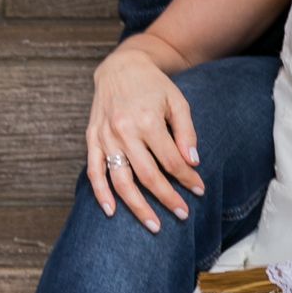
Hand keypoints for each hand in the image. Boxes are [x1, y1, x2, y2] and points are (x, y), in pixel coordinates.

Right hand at [86, 46, 205, 232]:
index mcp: (147, 120)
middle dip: (167, 198)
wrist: (121, 67)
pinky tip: (112, 211)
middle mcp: (124, 131)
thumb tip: (193, 164)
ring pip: (121, 180)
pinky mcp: (92, 139)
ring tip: (154, 226)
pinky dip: (101, 192)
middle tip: (183, 214)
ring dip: (137, 206)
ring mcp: (105, 137)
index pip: (170, 160)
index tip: (199, 191)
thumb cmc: (153, 86)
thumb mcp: (177, 102)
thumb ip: (186, 132)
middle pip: (148, 175)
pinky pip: (94, 171)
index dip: (186, 179)